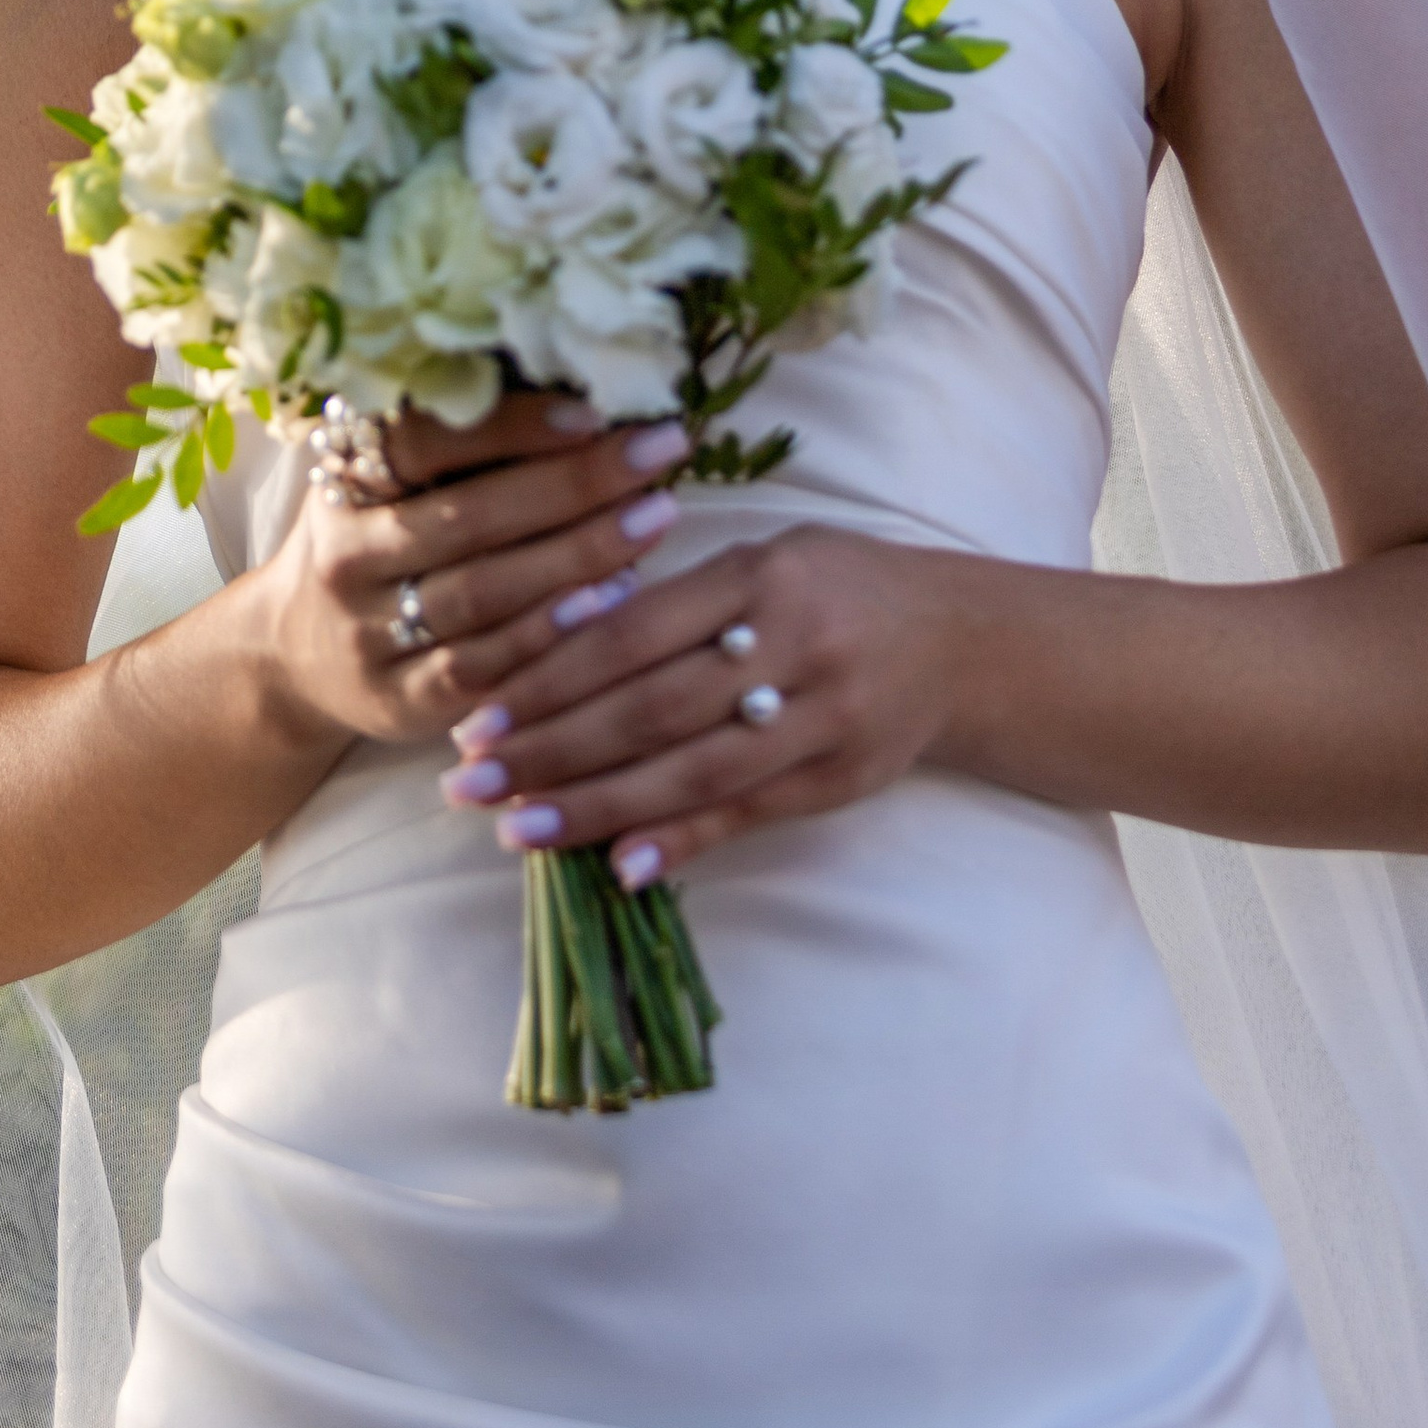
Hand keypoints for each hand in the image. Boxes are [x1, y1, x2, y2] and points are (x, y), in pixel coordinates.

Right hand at [254, 393, 695, 749]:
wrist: (296, 654)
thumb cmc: (376, 535)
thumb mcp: (388, 476)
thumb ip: (461, 430)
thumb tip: (576, 368)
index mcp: (346, 479)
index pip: (424, 440)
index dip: (508, 426)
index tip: (594, 411)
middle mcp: (348, 555)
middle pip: (468, 519)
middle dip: (574, 484)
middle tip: (660, 453)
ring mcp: (369, 634)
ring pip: (483, 595)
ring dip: (577, 557)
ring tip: (654, 520)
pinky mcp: (399, 701)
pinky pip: (483, 668)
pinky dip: (551, 634)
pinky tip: (613, 601)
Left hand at [429, 521, 985, 888]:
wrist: (956, 639)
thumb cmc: (831, 588)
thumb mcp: (759, 562)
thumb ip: (673, 603)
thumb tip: (556, 644)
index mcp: (757, 575)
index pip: (632, 635)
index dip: (549, 679)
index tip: (479, 715)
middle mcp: (790, 643)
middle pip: (651, 708)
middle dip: (551, 749)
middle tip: (470, 781)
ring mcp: (821, 716)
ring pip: (691, 769)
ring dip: (595, 805)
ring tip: (517, 830)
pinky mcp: (840, 776)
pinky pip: (746, 812)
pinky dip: (680, 840)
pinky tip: (618, 865)